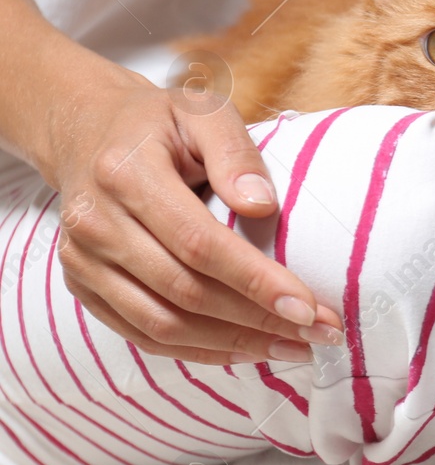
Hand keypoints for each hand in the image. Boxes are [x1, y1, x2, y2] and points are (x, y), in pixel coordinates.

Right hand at [41, 60, 342, 364]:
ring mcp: (83, 261)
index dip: (256, 281)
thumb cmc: (159, 123)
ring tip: (296, 348)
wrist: (85, 132)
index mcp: (125, 174)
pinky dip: (199, 351)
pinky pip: (142, 335)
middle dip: (260, 320)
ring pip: (163, 325)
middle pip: (185, 292)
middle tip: (321, 332)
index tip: (309, 307)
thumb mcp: (202, 112)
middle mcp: (95, 224)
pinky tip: (248, 349)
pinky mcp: (83, 285)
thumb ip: (234, 152)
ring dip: (235, 344)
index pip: (198, 243)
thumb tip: (263, 205)